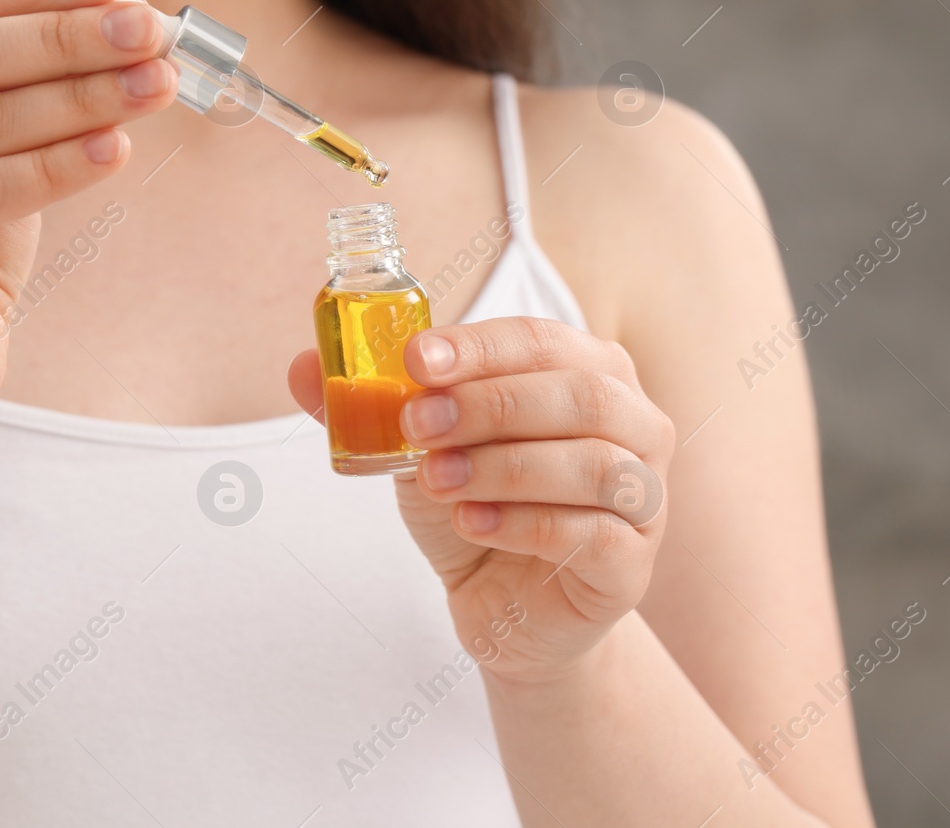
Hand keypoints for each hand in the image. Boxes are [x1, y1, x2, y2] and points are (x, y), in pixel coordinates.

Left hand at [288, 317, 674, 681]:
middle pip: (579, 394)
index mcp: (591, 373)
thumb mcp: (420, 450)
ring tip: (435, 479)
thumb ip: (373, 405)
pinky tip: (472, 522)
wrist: (508, 609)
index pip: (542, 341)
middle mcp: (635, 425)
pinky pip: (594, 533)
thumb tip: (303, 366)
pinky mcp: (634, 563)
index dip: (479, 347)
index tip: (416, 360)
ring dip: (503, 466)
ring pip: (592, 463)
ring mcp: (645, 495)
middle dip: (490, 404)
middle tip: (417, 425)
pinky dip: (526, 524)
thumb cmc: (479, 508)